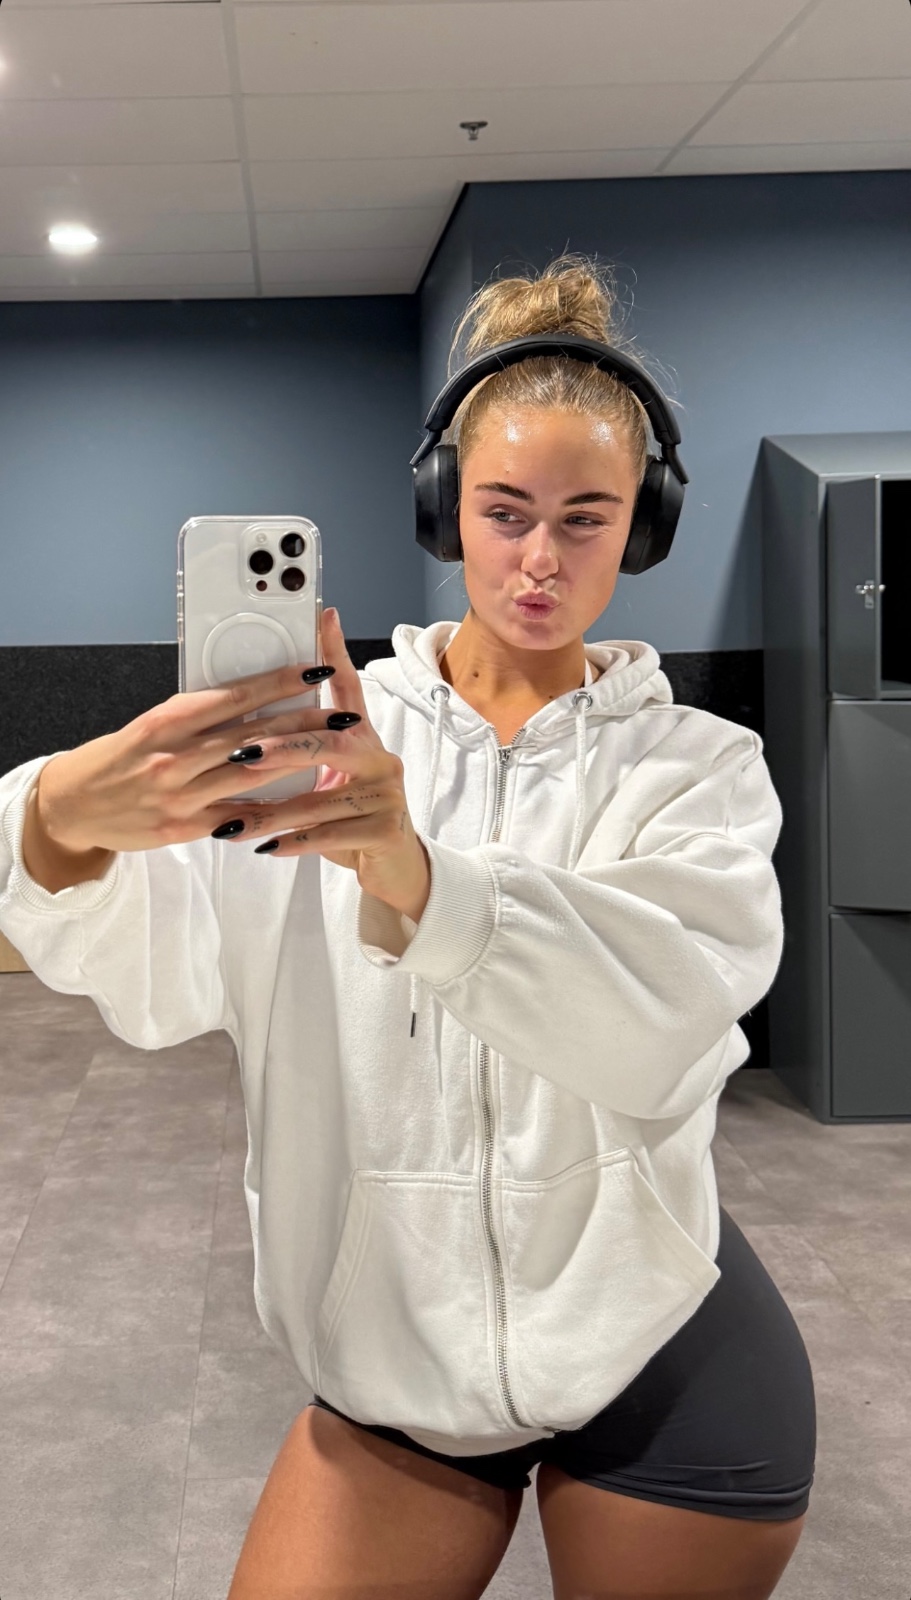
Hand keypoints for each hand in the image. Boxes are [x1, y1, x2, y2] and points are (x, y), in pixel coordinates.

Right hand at [32, 607, 429, 921]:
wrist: (71, 805)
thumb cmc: (116, 758)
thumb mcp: (150, 726)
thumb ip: (196, 717)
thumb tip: (248, 698)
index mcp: (165, 721)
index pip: (232, 696)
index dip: (278, 683)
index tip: (315, 669)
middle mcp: (172, 757)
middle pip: (251, 735)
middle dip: (303, 723)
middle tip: (344, 713)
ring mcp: (178, 796)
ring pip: (251, 776)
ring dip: (297, 762)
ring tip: (335, 750)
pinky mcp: (181, 830)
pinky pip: (237, 817)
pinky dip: (270, 809)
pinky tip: (303, 800)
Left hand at [209, 609, 430, 920]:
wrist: (396, 868)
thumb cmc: (351, 821)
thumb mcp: (332, 780)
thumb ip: (305, 754)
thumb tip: (248, 733)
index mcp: (363, 740)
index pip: (349, 688)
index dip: (336, 652)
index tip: (322, 616)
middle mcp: (380, 760)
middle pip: (331, 741)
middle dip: (283, 748)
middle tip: (243, 754)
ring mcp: (388, 795)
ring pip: (322, 798)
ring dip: (273, 812)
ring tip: (232, 822)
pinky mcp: (385, 832)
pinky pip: (332, 834)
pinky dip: (295, 842)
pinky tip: (266, 847)